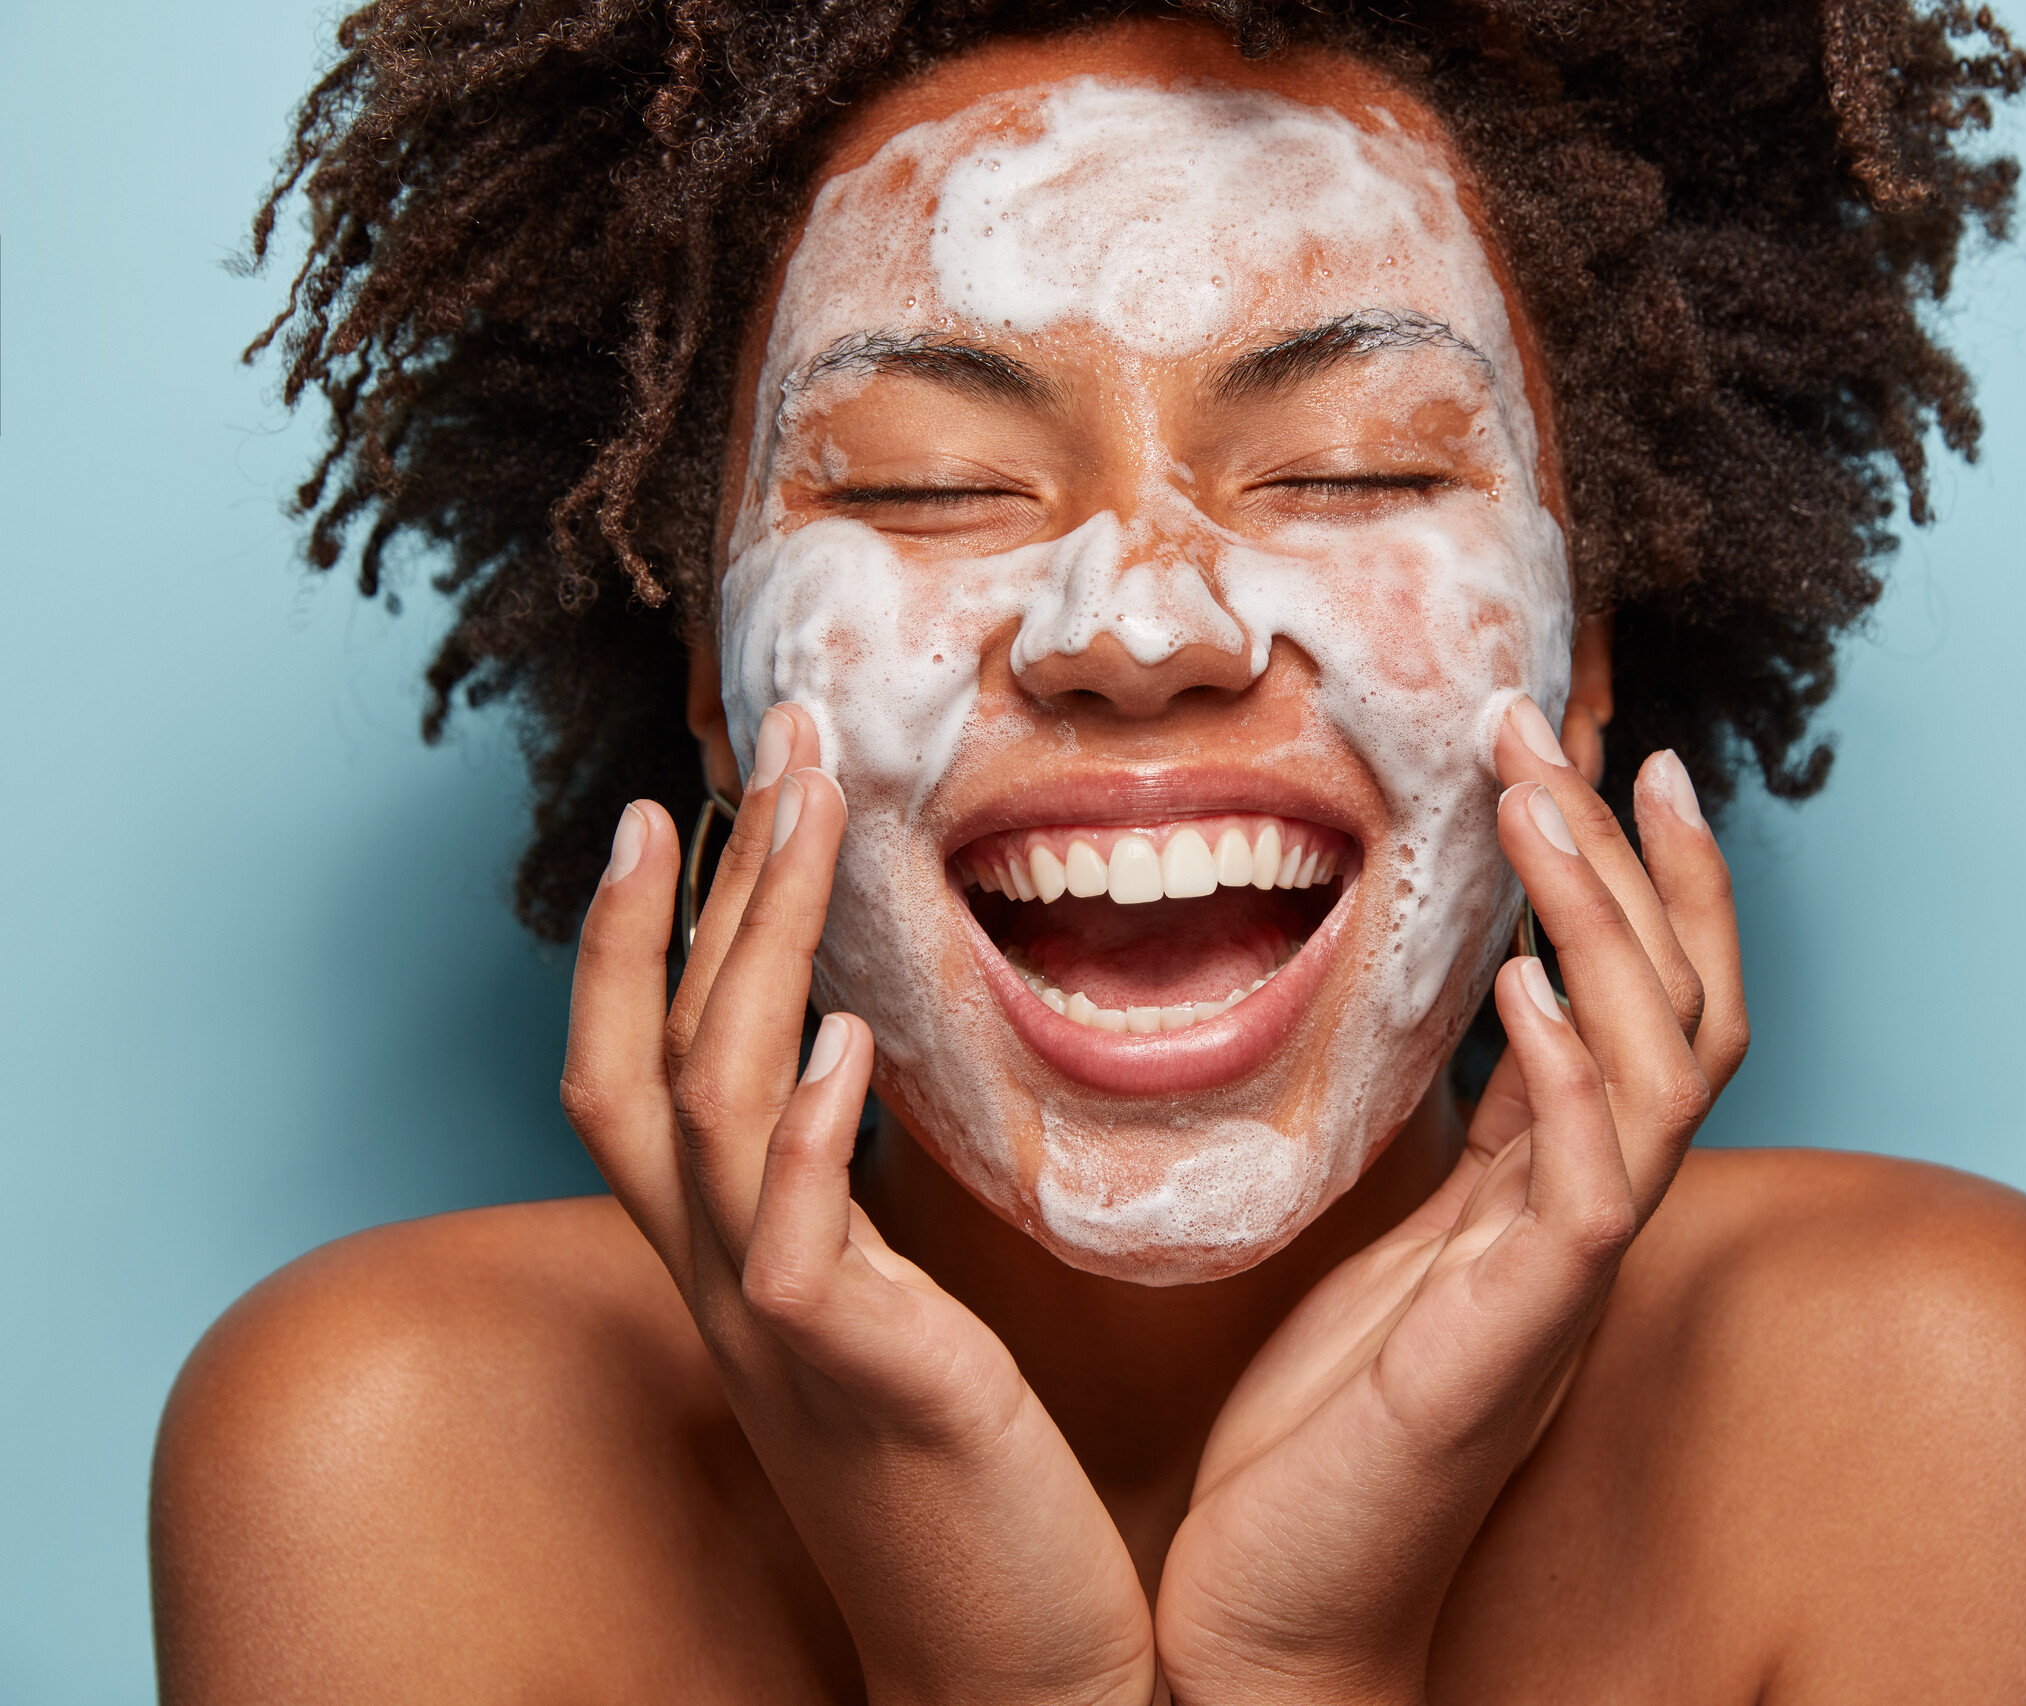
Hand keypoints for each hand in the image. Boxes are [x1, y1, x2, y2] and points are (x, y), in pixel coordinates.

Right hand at [560, 703, 1156, 1705]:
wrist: (1014, 1668)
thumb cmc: (971, 1489)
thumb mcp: (893, 1321)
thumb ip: (858, 1209)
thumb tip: (869, 1082)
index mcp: (736, 1263)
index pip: (641, 1069)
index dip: (638, 934)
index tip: (691, 801)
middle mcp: (724, 1284)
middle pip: (652, 1050)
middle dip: (702, 884)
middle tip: (773, 739)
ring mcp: (778, 1331)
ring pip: (714, 1103)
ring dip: (754, 945)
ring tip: (802, 813)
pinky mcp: (857, 1380)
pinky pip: (794, 1243)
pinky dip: (809, 1134)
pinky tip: (850, 1040)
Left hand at [1152, 703, 1747, 1705]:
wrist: (1279, 1613)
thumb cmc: (1322, 1437)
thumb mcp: (1394, 1249)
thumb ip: (1457, 1146)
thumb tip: (1468, 1016)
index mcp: (1553, 1195)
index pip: (1646, 1008)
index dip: (1646, 882)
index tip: (1602, 754)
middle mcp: (1585, 1224)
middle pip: (1681, 1010)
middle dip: (1634, 858)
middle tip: (1559, 726)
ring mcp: (1561, 1282)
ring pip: (1655, 1071)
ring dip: (1606, 924)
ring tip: (1540, 802)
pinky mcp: (1511, 1342)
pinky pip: (1585, 1194)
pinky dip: (1565, 1078)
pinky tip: (1520, 989)